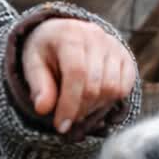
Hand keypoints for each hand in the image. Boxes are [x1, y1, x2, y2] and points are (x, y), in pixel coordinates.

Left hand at [21, 18, 135, 134]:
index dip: (69, 103)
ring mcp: (113, 45)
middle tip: (68, 120)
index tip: (61, 125)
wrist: (63, 32)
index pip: (76, 73)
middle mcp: (96, 37)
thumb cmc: (46, 51)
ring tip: (79, 109)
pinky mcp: (125, 56)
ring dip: (95, 107)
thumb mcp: (33, 64)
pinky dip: (110, 100)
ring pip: (113, 88)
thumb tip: (43, 109)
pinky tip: (93, 100)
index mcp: (69, 35)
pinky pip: (125, 86)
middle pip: (95, 84)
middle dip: (81, 109)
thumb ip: (39, 86)